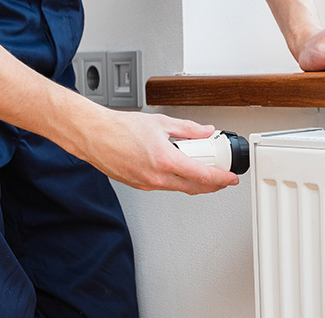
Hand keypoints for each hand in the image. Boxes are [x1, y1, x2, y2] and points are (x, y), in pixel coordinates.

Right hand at [70, 111, 239, 194]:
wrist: (94, 135)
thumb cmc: (119, 128)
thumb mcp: (160, 123)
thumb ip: (188, 129)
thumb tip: (205, 132)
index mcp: (165, 160)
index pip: (203, 175)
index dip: (221, 178)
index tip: (230, 178)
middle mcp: (157, 177)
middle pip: (194, 188)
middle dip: (212, 185)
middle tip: (221, 178)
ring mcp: (147, 184)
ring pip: (179, 188)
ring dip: (193, 183)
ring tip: (200, 170)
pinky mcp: (138, 185)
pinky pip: (163, 186)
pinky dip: (175, 181)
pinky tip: (176, 170)